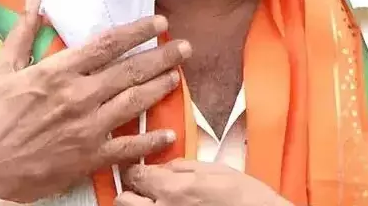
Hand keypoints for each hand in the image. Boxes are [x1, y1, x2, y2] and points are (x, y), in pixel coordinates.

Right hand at [0, 0, 191, 202]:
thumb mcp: (0, 69)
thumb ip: (22, 33)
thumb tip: (35, 0)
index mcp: (58, 72)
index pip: (107, 44)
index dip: (137, 30)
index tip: (159, 21)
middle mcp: (79, 96)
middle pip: (130, 71)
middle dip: (161, 56)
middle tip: (185, 46)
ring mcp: (87, 128)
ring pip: (134, 103)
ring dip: (160, 88)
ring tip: (178, 76)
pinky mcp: (89, 157)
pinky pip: (128, 148)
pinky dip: (150, 142)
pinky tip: (168, 134)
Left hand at [116, 160, 290, 205]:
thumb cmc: (245, 198)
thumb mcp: (216, 170)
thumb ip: (182, 166)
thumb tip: (161, 166)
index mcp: (173, 189)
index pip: (134, 175)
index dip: (136, 170)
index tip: (141, 170)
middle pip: (122, 201)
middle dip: (131, 192)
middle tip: (146, 189)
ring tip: (159, 203)